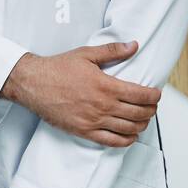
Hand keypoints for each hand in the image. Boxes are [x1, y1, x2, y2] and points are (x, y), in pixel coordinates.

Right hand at [3, 41, 158, 146]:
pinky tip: (129, 135)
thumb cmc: (56, 69)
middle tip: (151, 106)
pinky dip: (126, 140)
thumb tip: (133, 46)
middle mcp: (103, 106)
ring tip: (142, 119)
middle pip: (140, 113)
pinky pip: (112, 141)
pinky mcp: (84, 131)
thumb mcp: (85, 54)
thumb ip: (112, 50)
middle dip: (151, 110)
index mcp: (106, 86)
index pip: (142, 95)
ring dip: (142, 125)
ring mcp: (94, 121)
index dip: (154, 96)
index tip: (155, 94)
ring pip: (130, 129)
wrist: (32, 83)